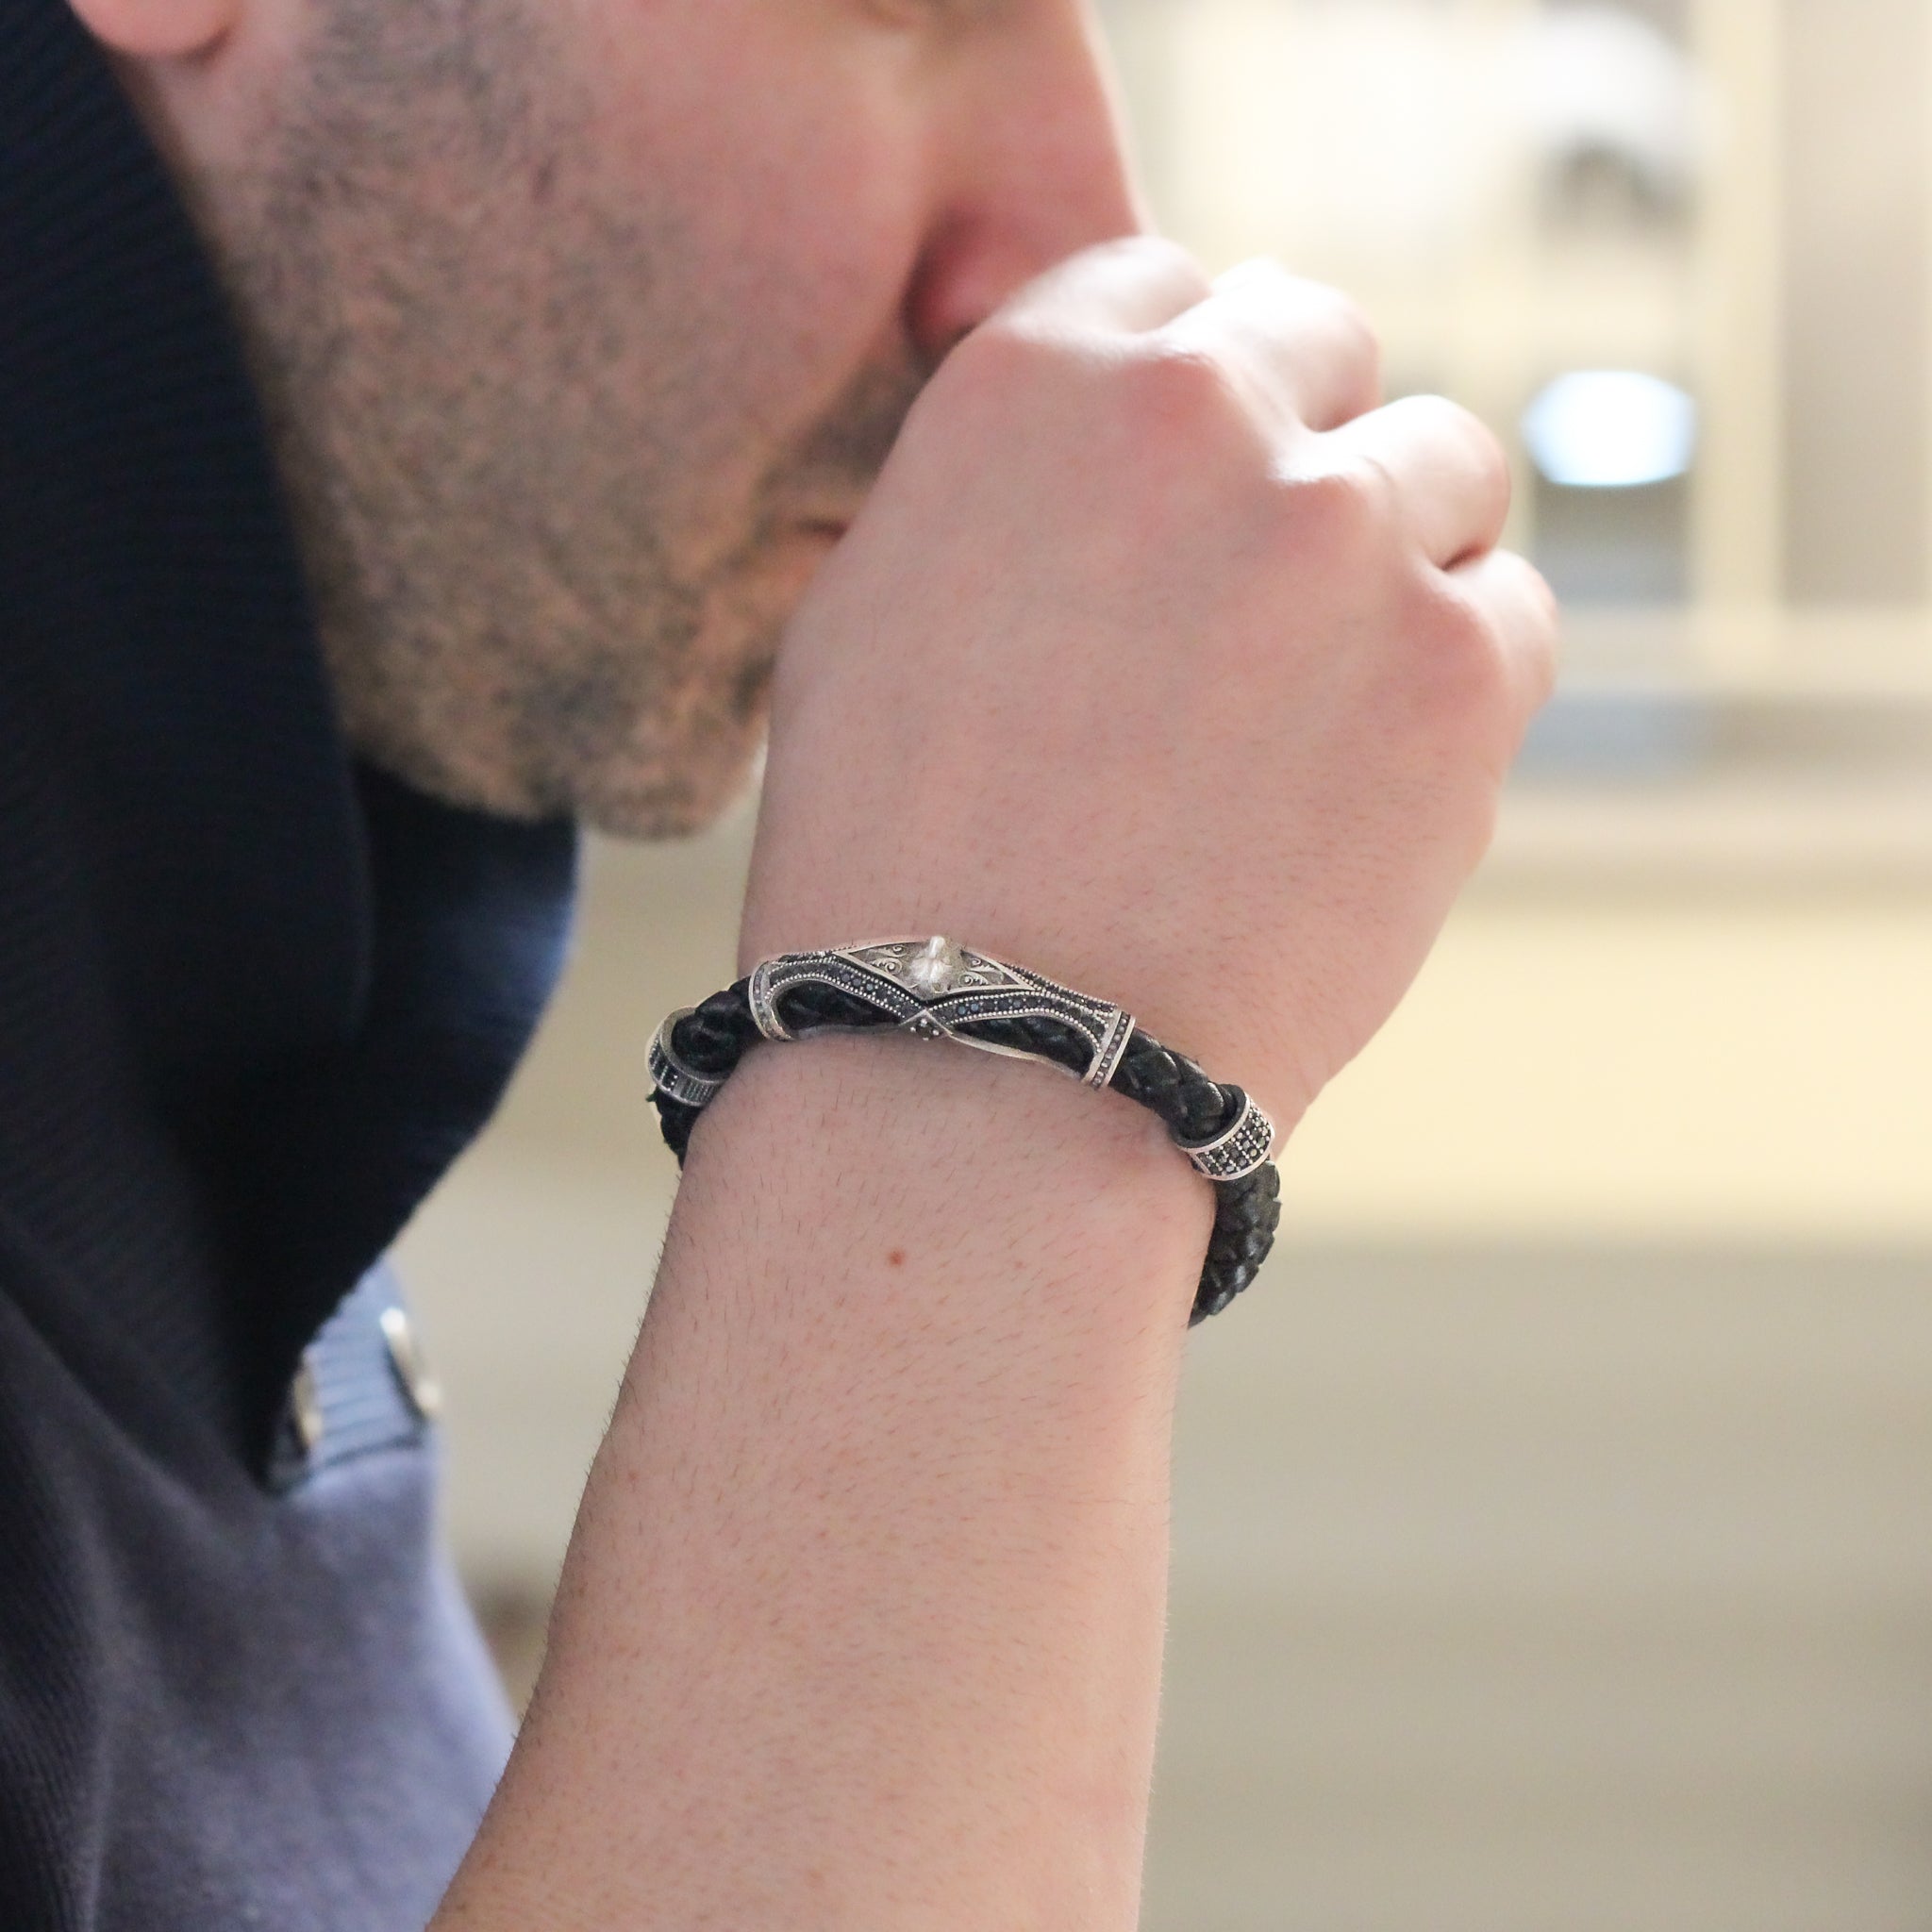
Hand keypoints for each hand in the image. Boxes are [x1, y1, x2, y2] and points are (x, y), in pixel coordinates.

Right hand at [743, 238, 1556, 1130]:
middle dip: (1302, 444)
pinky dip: (1461, 678)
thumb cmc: (896, 856)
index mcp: (1039, 380)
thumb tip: (1139, 429)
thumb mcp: (875, 609)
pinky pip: (1512, 613)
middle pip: (1328, 346)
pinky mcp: (1465, 666)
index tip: (1196, 474)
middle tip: (1267, 588)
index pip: (1175, 289)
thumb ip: (1014, 481)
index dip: (1191, 388)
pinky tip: (1366, 776)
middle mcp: (1202, 414)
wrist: (990, 1058)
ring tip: (1308, 710)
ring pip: (1445, 468)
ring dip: (1394, 559)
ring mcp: (1347, 532)